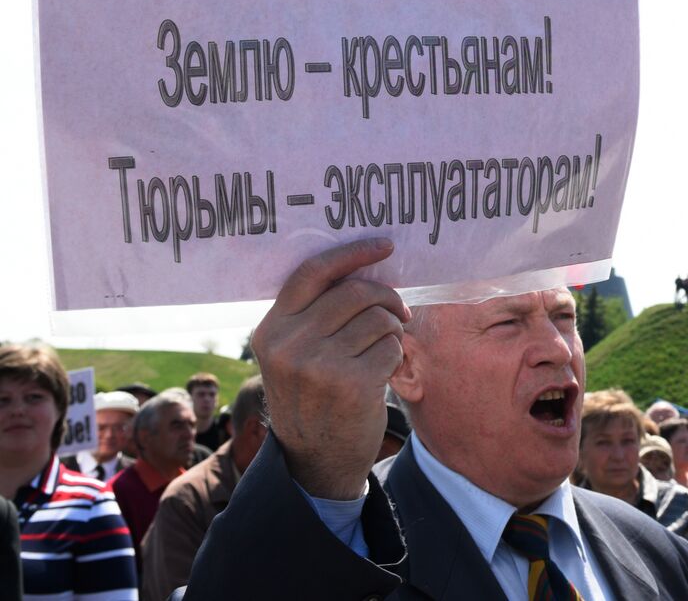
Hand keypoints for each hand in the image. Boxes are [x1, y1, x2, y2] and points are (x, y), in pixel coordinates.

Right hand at [252, 238, 410, 498]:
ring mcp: (319, 366)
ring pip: (377, 319)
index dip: (352, 254)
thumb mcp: (293, 354)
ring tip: (382, 349)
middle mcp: (289, 345)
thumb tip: (364, 269)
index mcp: (271, 330)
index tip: (384, 245)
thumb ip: (315, 315)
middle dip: (386, 298)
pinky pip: (390, 347)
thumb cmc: (313, 396)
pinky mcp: (351, 385)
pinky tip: (381, 371)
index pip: (313, 273)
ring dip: (391, 330)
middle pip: (354, 292)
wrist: (316, 460)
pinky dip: (394, 355)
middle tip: (399, 312)